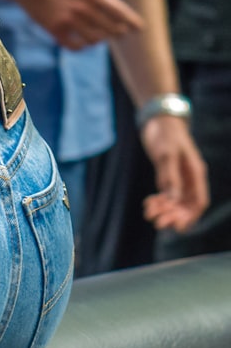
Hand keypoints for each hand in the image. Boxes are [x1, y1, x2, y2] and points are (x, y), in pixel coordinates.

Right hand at [12, 0, 143, 49]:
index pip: (118, 10)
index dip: (131, 20)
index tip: (139, 28)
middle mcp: (81, 8)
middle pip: (108, 27)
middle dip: (118, 32)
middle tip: (122, 34)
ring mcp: (67, 20)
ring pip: (93, 38)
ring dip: (100, 39)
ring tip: (102, 38)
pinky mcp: (53, 28)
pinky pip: (72, 45)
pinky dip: (81, 46)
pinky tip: (83, 43)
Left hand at [139, 115, 208, 231]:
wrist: (159, 121)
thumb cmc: (166, 135)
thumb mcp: (166, 155)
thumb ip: (169, 177)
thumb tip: (172, 199)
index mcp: (195, 173)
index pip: (198, 202)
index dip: (190, 216)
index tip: (177, 227)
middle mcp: (190, 179)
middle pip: (186, 205)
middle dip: (173, 216)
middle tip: (156, 223)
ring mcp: (179, 178)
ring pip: (174, 202)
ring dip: (163, 210)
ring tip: (148, 213)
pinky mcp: (168, 176)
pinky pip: (165, 195)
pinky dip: (158, 202)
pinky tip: (148, 204)